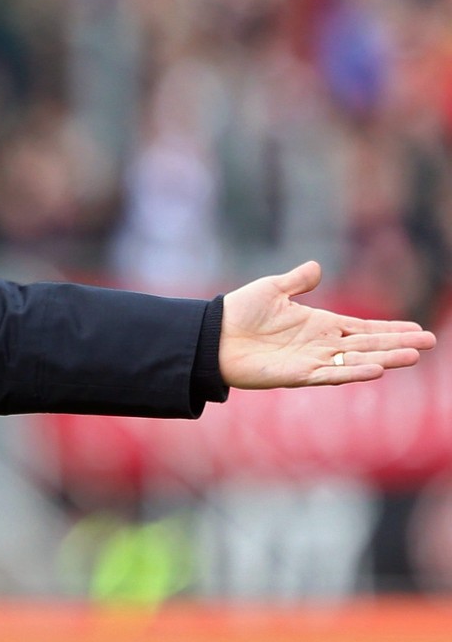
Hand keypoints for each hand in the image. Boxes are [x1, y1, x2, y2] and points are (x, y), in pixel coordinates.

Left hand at [219, 261, 435, 388]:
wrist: (212, 335)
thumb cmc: (239, 312)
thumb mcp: (273, 288)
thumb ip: (297, 281)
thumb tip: (316, 266)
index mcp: (320, 324)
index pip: (363, 328)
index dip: (390, 329)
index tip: (417, 330)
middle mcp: (321, 344)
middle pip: (368, 345)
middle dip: (398, 344)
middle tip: (430, 343)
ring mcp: (312, 360)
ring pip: (356, 360)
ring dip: (384, 359)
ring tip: (413, 356)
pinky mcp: (297, 375)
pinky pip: (331, 374)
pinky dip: (353, 371)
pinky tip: (375, 369)